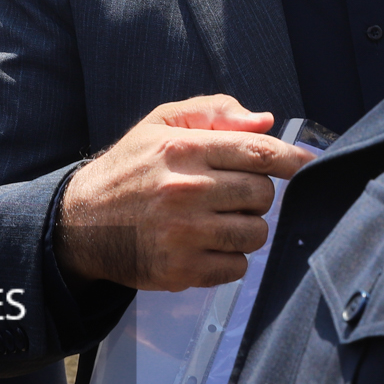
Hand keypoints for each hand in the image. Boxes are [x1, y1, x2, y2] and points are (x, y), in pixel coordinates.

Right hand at [55, 95, 314, 290]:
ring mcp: (183, 234)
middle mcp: (185, 191)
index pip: (257, 153)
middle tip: (234, 195)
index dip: (290, 159)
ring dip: (247, 228)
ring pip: (256, 233)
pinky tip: (207, 245)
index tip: (304, 164)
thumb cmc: (128, 170)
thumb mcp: (160, 123)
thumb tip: (264, 120)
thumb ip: (213, 113)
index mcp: (182, 149)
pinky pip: (237, 267)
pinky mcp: (179, 270)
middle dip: (257, 194)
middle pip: (263, 194)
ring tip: (219, 221)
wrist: (79, 223)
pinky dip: (231, 258)